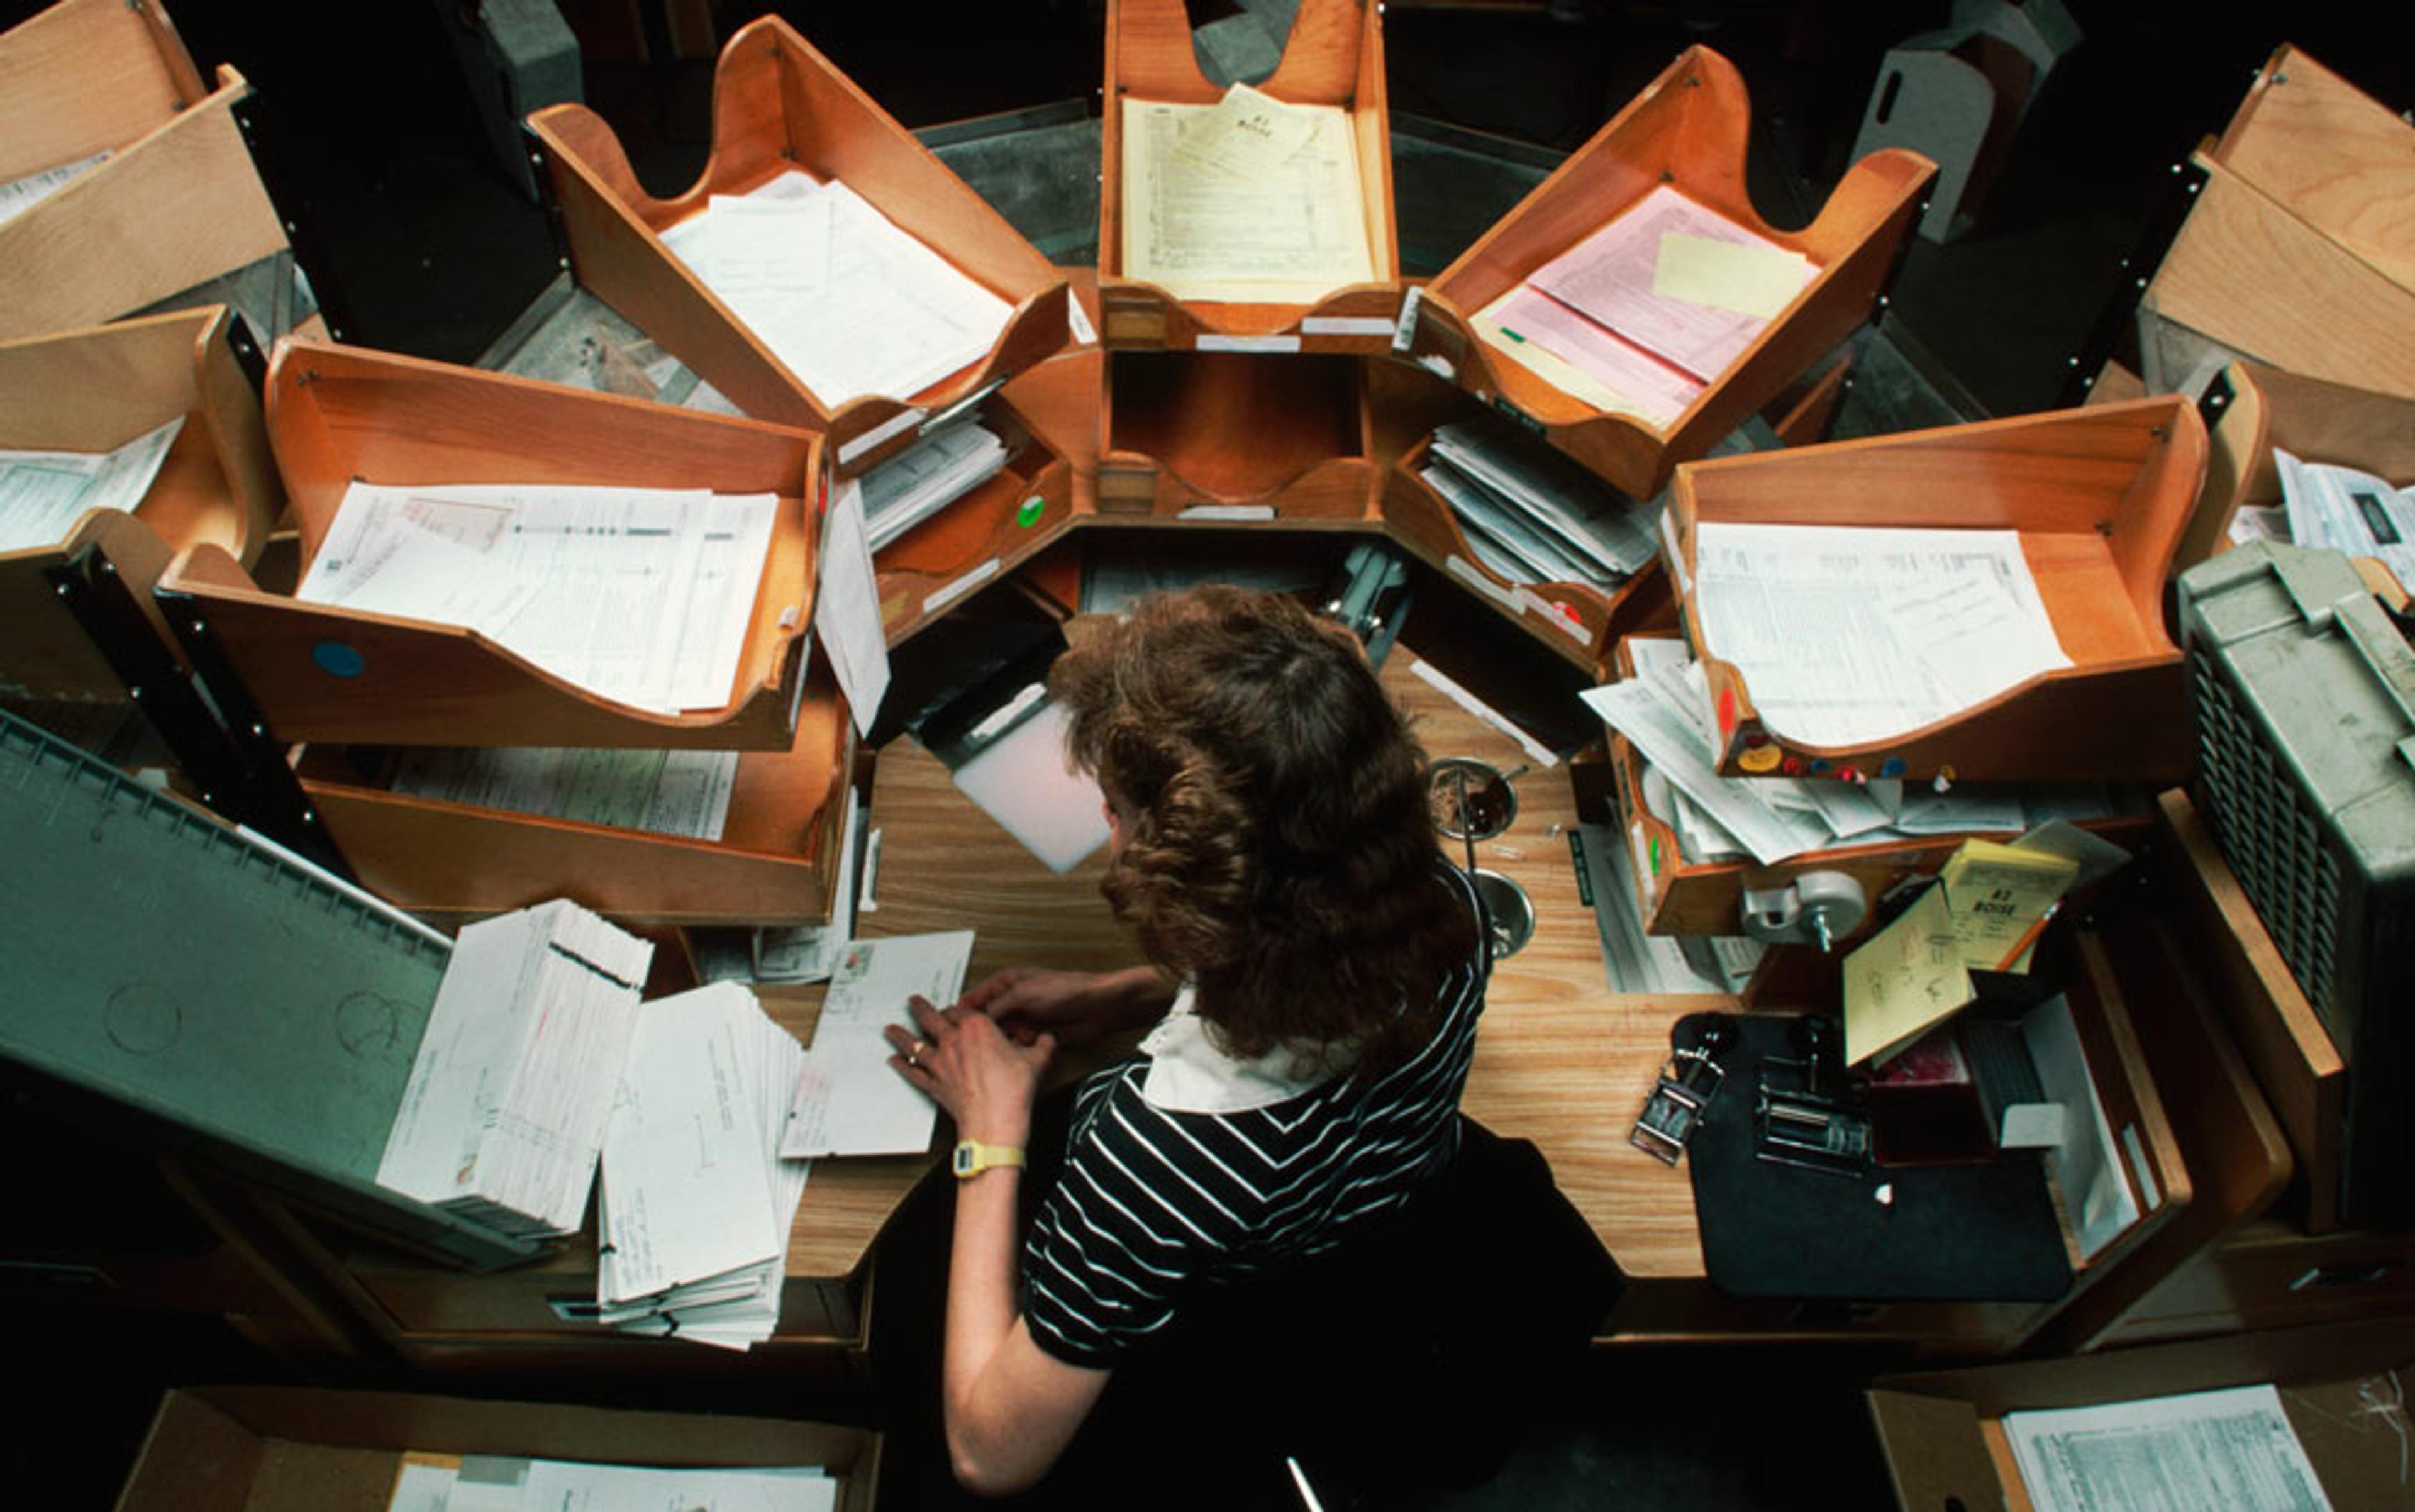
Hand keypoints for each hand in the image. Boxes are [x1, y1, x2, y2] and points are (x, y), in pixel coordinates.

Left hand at [886, 994, 1053, 1147]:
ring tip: (890, 1028)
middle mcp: (954, 1041)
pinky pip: (913, 1072)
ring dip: (901, 1035)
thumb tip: (1048, 1039)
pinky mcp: (934, 1085)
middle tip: (913, 1001)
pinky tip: (894, 1061)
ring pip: (915, 1044)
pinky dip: (902, 1066)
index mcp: (977, 1028)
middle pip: (932, 1019)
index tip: (957, 1007)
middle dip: (920, 1008)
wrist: (995, 1123)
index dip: (959, 1007)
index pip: (963, 1009)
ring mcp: (941, 1064)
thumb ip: (1043, 1045)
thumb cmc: (1013, 1092)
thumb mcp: (1038, 1061)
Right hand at [958, 965, 1174, 1047]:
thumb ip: (995, 1006)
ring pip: (1001, 1035)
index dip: (962, 1011)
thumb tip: (974, 1019)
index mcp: (1007, 982)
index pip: (975, 996)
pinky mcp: (1036, 1035)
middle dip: (984, 1031)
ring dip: (1003, 1040)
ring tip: (1009, 1041)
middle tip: (977, 1041)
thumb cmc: (1067, 991)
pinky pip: (1017, 1045)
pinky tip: (1024, 1046)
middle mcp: (1013, 999)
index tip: (948, 1025)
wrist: (1099, 1008)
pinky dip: (1018, 1048)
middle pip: (986, 1019)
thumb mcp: (1023, 994)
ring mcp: (1025, 1018)